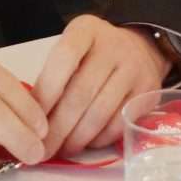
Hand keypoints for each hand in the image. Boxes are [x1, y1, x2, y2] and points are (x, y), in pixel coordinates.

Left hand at [33, 15, 169, 158]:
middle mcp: (114, 45)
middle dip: (58, 127)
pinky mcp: (148, 91)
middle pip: (81, 92)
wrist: (140, 49)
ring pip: (100, 113)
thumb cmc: (95, 53)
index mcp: (87, 29)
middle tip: (42, 149)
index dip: (47, 92)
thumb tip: (32, 116)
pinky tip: (86, 144)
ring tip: (62, 150)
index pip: (64, 58)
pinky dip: (98, 139)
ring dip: (77, 138)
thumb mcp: (74, 47)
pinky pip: (119, 123)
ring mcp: (134, 68)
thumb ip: (55, 73)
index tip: (32, 119)